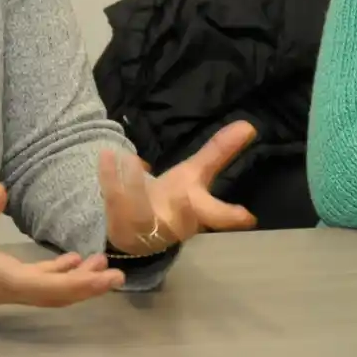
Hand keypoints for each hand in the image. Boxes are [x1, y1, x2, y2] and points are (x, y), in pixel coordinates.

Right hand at [0, 183, 124, 304]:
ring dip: (75, 280)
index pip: (46, 288)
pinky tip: (73, 261)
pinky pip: (36, 283)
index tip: (105, 278)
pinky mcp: (0, 280)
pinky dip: (57, 275)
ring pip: (47, 291)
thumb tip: (1, 189)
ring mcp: (4, 287)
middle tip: (117, 274)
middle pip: (54, 295)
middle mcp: (6, 288)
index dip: (79, 285)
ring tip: (103, 264)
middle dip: (87, 287)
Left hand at [99, 121, 258, 255]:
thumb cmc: (172, 200)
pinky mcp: (118, 218)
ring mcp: (144, 224)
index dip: (231, 217)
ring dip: (134, 187)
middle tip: (185, 197)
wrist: (135, 230)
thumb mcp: (196, 174)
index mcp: (196, 212)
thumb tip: (248, 125)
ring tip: (131, 161)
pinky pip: (112, 197)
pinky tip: (108, 154)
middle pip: (181, 220)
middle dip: (184, 212)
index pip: (218, 215)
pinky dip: (109, 176)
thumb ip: (219, 152)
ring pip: (140, 210)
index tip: (247, 217)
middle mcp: (172, 222)